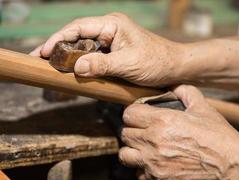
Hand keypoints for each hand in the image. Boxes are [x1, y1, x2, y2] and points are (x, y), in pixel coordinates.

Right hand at [30, 13, 183, 86]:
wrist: (174, 68)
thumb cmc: (157, 62)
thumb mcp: (129, 64)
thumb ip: (102, 65)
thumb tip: (75, 68)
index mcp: (113, 24)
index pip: (79, 27)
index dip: (59, 38)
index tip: (44, 51)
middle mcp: (109, 29)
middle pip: (77, 35)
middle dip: (59, 47)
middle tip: (40, 60)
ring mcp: (111, 41)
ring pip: (84, 47)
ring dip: (69, 57)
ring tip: (51, 67)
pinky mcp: (113, 53)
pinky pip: (93, 57)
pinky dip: (82, 64)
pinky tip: (73, 72)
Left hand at [119, 85, 238, 179]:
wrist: (232, 167)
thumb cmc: (219, 137)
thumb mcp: (203, 108)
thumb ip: (185, 92)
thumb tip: (174, 86)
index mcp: (162, 120)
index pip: (129, 113)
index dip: (134, 112)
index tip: (141, 114)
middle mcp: (153, 141)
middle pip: (125, 132)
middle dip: (134, 129)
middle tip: (145, 130)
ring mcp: (153, 163)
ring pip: (125, 154)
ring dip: (132, 149)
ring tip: (145, 147)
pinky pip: (138, 173)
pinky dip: (143, 168)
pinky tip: (155, 162)